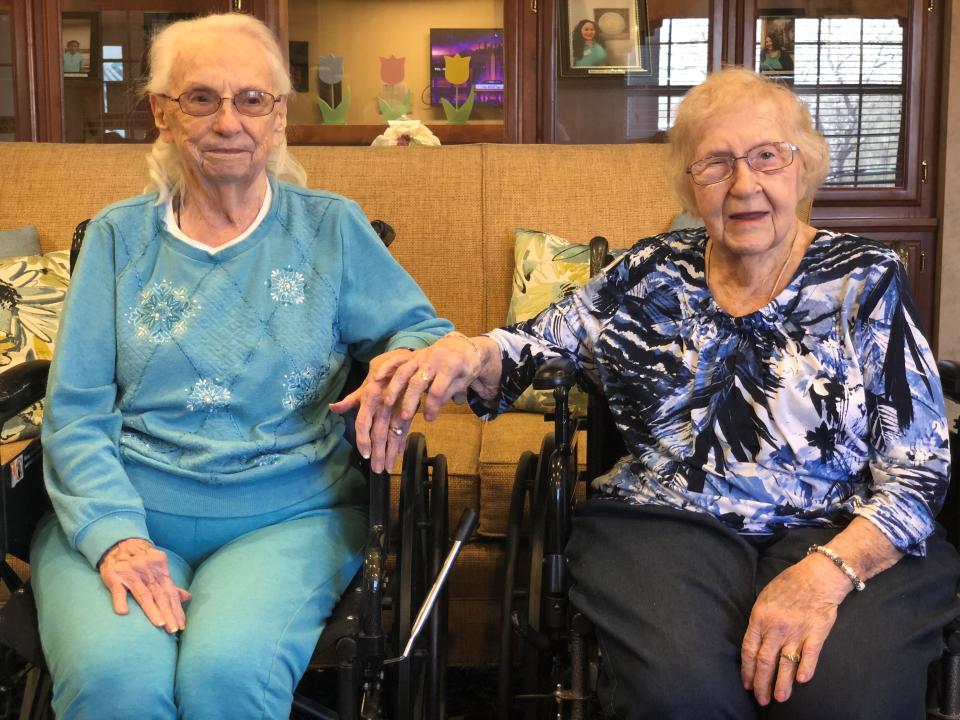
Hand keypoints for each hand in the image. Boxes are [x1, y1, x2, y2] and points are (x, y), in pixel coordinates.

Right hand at [98, 538, 190, 632]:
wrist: (120, 543)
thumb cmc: (142, 560)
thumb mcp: (158, 568)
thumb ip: (170, 585)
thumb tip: (188, 598)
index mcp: (160, 570)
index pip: (170, 593)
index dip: (176, 609)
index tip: (182, 625)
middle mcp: (148, 571)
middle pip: (160, 595)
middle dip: (168, 613)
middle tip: (173, 630)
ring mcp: (131, 573)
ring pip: (143, 594)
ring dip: (152, 610)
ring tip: (160, 624)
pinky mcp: (114, 576)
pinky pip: (117, 589)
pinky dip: (120, 600)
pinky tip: (123, 612)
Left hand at [329, 348, 417, 472]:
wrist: (409, 360)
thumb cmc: (385, 371)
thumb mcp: (367, 382)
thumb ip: (352, 399)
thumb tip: (333, 408)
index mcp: (371, 398)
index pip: (364, 422)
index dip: (364, 439)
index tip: (365, 455)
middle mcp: (384, 405)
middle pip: (380, 433)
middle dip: (379, 453)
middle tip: (377, 470)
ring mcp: (399, 408)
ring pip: (394, 433)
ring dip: (391, 452)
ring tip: (388, 467)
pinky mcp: (411, 409)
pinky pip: (406, 429)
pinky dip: (402, 442)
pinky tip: (399, 454)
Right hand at [382, 334, 491, 422]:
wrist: (463, 346)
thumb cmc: (466, 367)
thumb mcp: (465, 381)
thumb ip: (449, 393)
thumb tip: (433, 408)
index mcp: (450, 366)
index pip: (438, 389)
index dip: (432, 405)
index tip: (429, 418)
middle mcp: (433, 360)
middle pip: (418, 381)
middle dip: (410, 400)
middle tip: (405, 417)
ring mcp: (421, 356)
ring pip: (404, 371)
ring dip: (395, 387)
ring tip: (388, 403)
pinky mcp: (414, 355)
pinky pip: (398, 360)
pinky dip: (387, 368)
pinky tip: (377, 378)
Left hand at [740, 554, 850, 705]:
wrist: (816, 577)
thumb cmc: (788, 585)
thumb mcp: (763, 598)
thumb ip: (758, 621)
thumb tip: (754, 643)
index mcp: (759, 618)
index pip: (749, 650)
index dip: (747, 670)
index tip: (747, 684)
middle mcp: (776, 627)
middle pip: (765, 661)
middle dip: (761, 683)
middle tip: (761, 699)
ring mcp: (796, 631)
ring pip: (786, 663)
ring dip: (782, 683)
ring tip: (779, 698)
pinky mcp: (816, 633)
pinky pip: (809, 655)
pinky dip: (805, 669)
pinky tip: (801, 681)